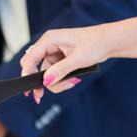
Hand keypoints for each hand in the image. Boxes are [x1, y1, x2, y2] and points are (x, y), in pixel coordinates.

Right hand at [21, 16, 136, 99]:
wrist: (109, 42)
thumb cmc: (96, 43)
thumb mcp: (78, 59)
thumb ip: (60, 71)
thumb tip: (46, 81)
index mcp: (50, 39)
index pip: (30, 58)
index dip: (27, 74)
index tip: (29, 90)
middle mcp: (49, 45)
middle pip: (35, 68)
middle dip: (43, 82)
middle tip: (41, 97)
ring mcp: (54, 52)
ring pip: (46, 74)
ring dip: (57, 82)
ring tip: (72, 82)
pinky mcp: (60, 59)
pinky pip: (55, 73)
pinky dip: (62, 79)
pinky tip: (73, 79)